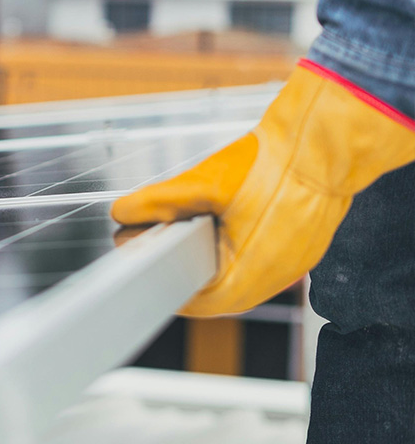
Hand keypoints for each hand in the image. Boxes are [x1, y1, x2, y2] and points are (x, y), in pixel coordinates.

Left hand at [112, 61, 414, 316]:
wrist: (324, 142)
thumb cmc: (271, 165)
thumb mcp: (203, 184)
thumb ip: (158, 201)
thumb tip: (123, 213)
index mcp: (251, 276)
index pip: (198, 303)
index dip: (166, 285)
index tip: (145, 268)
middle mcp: (276, 278)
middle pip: (220, 289)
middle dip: (186, 268)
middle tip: (159, 244)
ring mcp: (294, 263)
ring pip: (243, 273)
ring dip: (213, 257)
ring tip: (186, 231)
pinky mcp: (303, 245)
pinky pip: (263, 257)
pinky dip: (237, 245)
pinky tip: (222, 222)